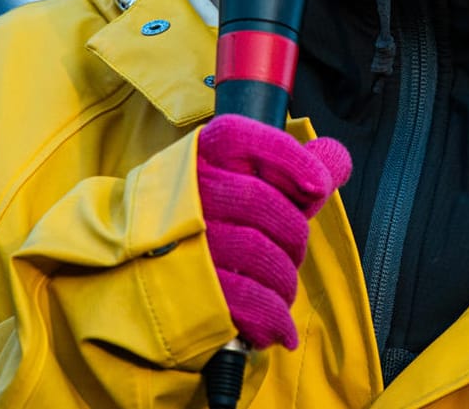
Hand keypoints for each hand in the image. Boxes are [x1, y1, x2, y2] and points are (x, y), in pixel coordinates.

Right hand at [195, 115, 351, 349]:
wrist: (131, 271)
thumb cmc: (200, 218)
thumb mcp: (237, 179)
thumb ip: (291, 167)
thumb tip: (336, 158)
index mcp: (204, 154)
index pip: (249, 141)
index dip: (293, 161)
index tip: (319, 186)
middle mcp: (192, 191)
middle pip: (265, 205)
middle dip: (293, 235)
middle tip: (291, 250)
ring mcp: (188, 240)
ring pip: (260, 254)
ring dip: (284, 279)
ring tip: (280, 288)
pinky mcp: (189, 289)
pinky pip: (248, 299)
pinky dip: (273, 316)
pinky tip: (278, 326)